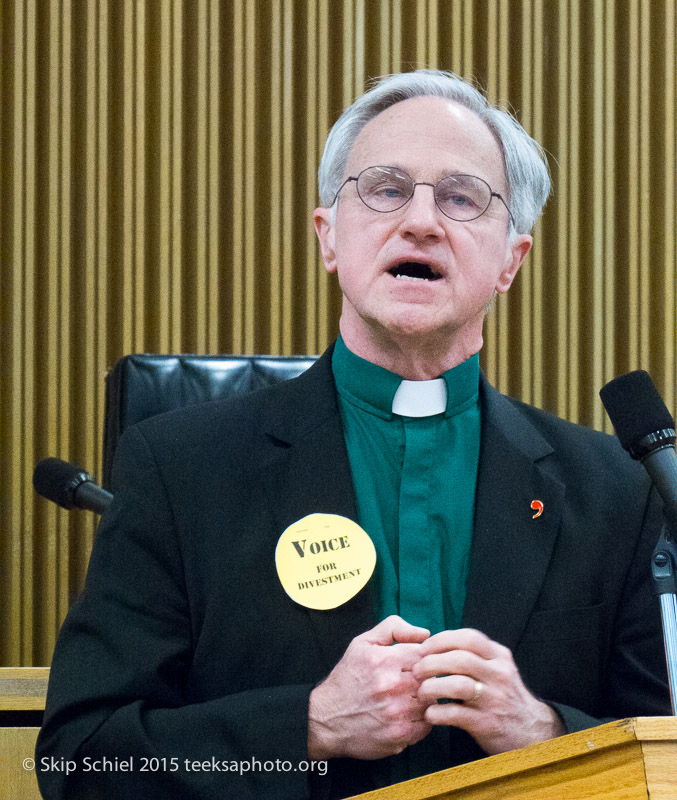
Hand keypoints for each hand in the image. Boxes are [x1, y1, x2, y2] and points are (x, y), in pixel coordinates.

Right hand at [308, 615, 432, 759]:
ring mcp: (397, 713)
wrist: (326, 718)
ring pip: (430, 701)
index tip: (412, 664)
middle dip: (423, 679)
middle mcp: (392, 686)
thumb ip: (393, 628)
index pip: (424, 654)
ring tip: (406, 698)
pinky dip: (420, 719)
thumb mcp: (363, 643)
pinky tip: (405, 714)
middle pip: (430, 677)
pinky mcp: (400, 735)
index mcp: (385, 660)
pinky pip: (426, 724)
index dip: (421, 658)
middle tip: (410, 682)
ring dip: (422, 699)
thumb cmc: (348, 678)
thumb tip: (424, 634)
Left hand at [413, 628, 564, 754]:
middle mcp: (499, 674)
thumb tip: (436, 643)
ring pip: (457, 685)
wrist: (532, 732)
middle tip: (416, 670)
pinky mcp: (488, 724)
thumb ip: (474, 654)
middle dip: (431, 662)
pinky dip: (437, 712)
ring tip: (421, 691)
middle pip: (459, 659)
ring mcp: (494, 699)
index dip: (441, 640)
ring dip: (432, 687)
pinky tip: (430, 713)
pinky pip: (456, 714)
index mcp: (499, 656)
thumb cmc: (503, 695)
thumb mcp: (497, 668)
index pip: (468, 637)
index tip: (423, 647)